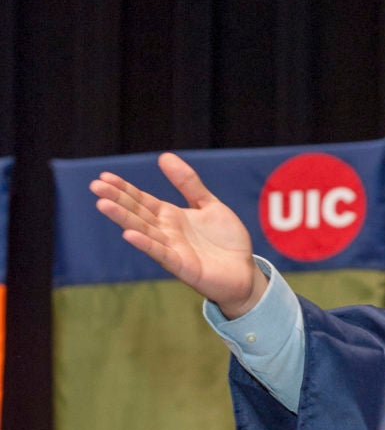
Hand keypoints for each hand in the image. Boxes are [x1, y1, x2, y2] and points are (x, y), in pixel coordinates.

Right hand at [90, 153, 266, 316]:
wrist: (245, 273)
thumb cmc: (225, 241)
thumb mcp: (209, 204)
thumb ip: (188, 183)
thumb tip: (163, 157)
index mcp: (171, 217)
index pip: (142, 200)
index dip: (124, 189)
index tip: (104, 177)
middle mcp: (167, 232)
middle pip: (137, 213)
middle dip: (117, 200)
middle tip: (95, 186)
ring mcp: (172, 249)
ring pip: (143, 231)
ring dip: (123, 218)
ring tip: (103, 204)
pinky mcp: (183, 266)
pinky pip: (162, 253)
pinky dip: (146, 244)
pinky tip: (129, 234)